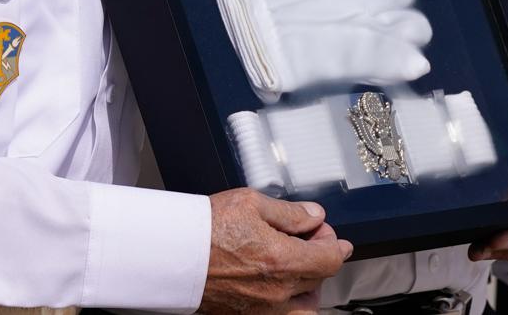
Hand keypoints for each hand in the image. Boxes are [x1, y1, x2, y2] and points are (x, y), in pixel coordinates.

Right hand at [200, 188, 350, 314]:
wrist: (171, 254)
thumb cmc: (204, 228)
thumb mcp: (250, 203)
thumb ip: (288, 212)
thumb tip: (313, 216)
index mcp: (282, 260)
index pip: (330, 259)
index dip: (335, 243)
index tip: (330, 235)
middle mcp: (277, 291)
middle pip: (319, 279)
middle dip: (318, 257)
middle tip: (307, 239)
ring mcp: (262, 308)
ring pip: (304, 306)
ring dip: (308, 287)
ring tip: (297, 269)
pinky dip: (287, 303)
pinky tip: (276, 285)